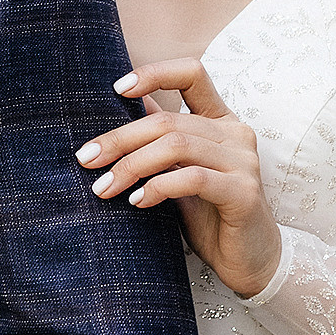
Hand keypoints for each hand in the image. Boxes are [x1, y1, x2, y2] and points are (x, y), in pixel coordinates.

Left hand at [76, 58, 282, 299]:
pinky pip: (192, 178)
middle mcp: (236, 134)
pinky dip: (158, 187)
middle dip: (120, 139)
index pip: (191, 74)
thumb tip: (125, 103)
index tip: (116, 89)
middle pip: (168, 121)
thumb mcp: (179, 169)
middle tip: (87, 159)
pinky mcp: (243, 192)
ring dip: (132, 166)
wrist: (248, 260)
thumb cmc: (210, 213)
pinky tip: (137, 201)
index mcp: (221, 120)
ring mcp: (243, 162)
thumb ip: (161, 138)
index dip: (154, 73)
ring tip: (104, 187)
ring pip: (176, 146)